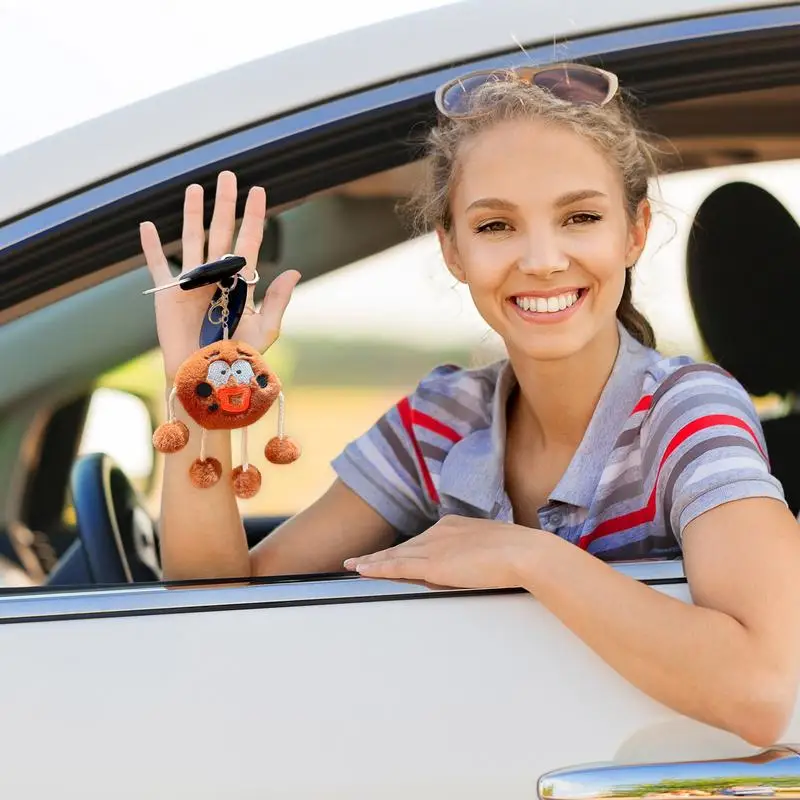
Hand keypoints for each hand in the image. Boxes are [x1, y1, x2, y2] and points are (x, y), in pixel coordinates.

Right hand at [140, 170, 300, 378]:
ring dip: (193, 213)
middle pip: (221, 232)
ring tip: (196, 188)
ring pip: (192, 239)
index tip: (259, 191)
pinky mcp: (167, 294)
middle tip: (229, 175)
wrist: (207, 376)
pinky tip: (148, 225)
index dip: (254, 217)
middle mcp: (216, 276)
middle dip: (225, 204)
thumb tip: (294, 270)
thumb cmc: (239, 357)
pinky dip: (151, 246)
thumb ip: (278, 300)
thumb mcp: (265, 329)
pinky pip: (158, 265)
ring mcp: (191, 283)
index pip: (248, 242)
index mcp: (239, 282)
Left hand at [343, 515, 538, 588]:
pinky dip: (377, 568)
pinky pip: (396, 566)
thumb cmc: (518, 552)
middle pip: (403, 547)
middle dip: (380, 555)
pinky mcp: (431, 564)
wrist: (522, 552)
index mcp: (452, 525)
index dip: (403, 549)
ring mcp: (433, 547)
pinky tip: (362, 570)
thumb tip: (472, 565)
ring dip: (372, 561)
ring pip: (394, 556)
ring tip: (353, 565)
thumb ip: (476, 553)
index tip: (390, 554)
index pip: (421, 540)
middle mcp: (438, 532)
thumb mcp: (491, 547)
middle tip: (359, 560)